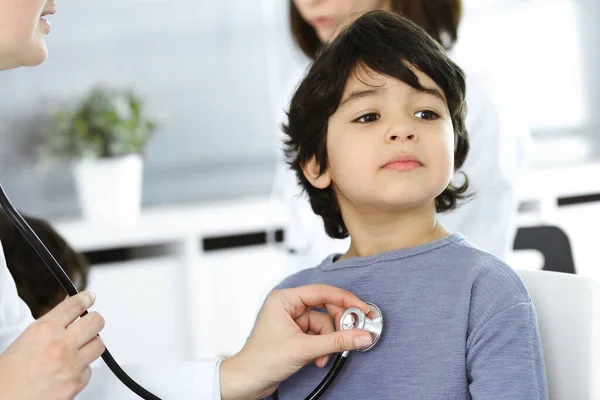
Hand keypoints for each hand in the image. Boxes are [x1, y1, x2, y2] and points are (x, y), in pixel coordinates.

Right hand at [0, 292, 105, 399]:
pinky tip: (69, 371)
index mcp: (43, 330)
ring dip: (90, 345)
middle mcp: (60, 345)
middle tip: (90, 324)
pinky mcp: (76, 383)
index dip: (85, 299)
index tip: (89, 298)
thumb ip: (49, 326)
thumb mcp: (24, 341)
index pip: (75, 305)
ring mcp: (71, 365)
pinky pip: (89, 370)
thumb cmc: (6, 377)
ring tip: (79, 349)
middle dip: (93, 321)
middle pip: (96, 321)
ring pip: (98, 345)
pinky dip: (82, 370)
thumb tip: (68, 312)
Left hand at [220, 284, 372, 399]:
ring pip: (324, 325)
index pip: (322, 292)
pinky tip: (318, 360)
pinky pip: (319, 336)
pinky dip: (322, 348)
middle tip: (351, 336)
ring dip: (328, 343)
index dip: (345, 300)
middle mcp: (289, 306)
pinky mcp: (296, 335)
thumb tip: (361, 335)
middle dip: (336, 327)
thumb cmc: (261, 360)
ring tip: (323, 357)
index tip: (363, 309)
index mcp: (285, 299)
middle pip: (325, 309)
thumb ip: (335, 341)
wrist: (248, 382)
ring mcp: (293, 321)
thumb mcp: (304, 349)